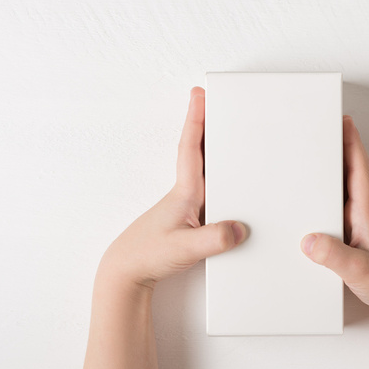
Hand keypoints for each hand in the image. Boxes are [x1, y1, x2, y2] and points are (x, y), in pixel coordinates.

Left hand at [97, 87, 246, 291]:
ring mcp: (188, 207)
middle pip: (202, 154)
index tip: (200, 95)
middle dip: (211, 127)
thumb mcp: (184, 248)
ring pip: (207, 173)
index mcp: (184, 193)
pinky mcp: (192, 221)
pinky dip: (222, 183)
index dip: (196, 120)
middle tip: (223, 105)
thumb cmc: (147, 255)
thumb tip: (240, 229)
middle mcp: (186, 195)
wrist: (128, 273)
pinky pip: (212, 194)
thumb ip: (213, 240)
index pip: (190, 148)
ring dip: (216, 154)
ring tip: (233, 137)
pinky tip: (232, 188)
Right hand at [300, 116, 368, 325]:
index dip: (352, 145)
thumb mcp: (359, 271)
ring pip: (344, 196)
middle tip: (326, 133)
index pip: (358, 172)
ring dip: (334, 178)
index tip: (344, 122)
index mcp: (366, 216)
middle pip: (351, 177)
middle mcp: (364, 219)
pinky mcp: (355, 245)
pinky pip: (338, 216)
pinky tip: (316, 213)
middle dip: (340, 152)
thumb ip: (334, 256)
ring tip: (315, 164)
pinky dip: (328, 204)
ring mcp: (360, 232)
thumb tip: (309, 240)